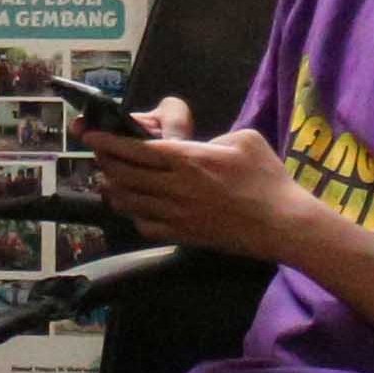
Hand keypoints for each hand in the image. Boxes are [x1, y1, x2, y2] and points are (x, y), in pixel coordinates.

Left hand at [85, 98, 304, 261]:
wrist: (281, 224)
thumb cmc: (268, 179)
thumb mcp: (245, 139)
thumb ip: (214, 137)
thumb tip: (199, 146)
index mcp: (189, 159)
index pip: (137, 150)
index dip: (109, 142)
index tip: (91, 136)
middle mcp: (176, 188)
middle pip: (126, 176)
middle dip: (105, 163)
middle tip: (99, 156)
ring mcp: (178, 215)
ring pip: (130, 203)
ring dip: (114, 190)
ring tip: (109, 181)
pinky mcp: (184, 236)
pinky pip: (146, 227)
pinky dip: (134, 215)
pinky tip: (135, 209)